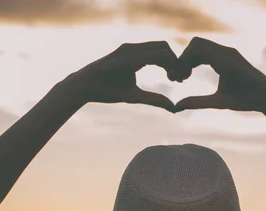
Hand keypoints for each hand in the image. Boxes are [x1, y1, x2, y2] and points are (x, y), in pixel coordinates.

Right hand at [63, 41, 181, 111]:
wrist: (85, 88)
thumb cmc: (107, 91)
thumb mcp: (134, 96)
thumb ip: (153, 99)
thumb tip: (173, 107)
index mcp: (137, 56)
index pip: (163, 53)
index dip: (175, 64)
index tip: (179, 80)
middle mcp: (134, 49)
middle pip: (165, 47)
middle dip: (177, 62)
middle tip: (180, 79)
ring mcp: (128, 49)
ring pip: (160, 48)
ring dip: (172, 62)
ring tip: (175, 79)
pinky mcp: (122, 54)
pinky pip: (148, 54)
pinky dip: (163, 62)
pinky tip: (167, 77)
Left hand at [174, 37, 265, 112]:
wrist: (263, 99)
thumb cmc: (243, 99)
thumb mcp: (216, 101)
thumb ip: (198, 102)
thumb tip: (178, 105)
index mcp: (219, 59)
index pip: (195, 51)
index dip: (183, 62)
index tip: (179, 79)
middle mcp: (222, 52)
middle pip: (193, 44)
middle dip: (181, 59)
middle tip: (177, 78)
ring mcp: (226, 53)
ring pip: (196, 44)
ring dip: (184, 59)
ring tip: (182, 78)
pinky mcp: (229, 58)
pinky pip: (204, 51)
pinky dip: (191, 60)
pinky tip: (189, 75)